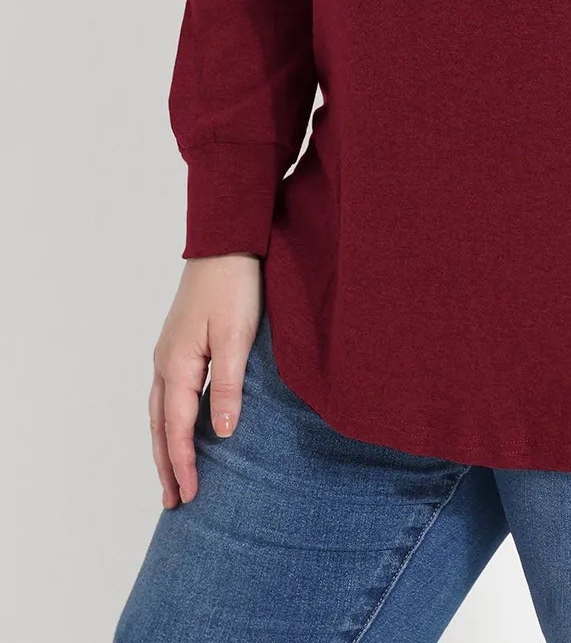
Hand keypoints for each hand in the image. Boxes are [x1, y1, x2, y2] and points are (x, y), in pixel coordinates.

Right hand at [148, 255, 262, 509]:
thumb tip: (222, 433)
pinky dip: (172, 420)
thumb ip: (228, 386)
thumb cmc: (233, 286)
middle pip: (161, 426)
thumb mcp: (236, 337)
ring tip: (173, 475)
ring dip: (166, 445)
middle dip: (166, 465)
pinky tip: (183, 426)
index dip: (183, 464)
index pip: (178, 429)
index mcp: (177, 365)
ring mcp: (170, 352)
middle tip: (174, 501)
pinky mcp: (180, 343)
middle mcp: (166, 362)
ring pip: (162, 411)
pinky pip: (170, 393)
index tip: (190, 495)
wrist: (225, 243)